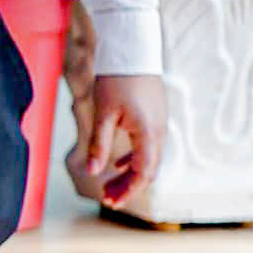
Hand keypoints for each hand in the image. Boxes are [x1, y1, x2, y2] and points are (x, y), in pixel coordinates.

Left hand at [83, 68, 166, 210]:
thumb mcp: (103, 114)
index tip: (111, 202)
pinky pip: (147, 147)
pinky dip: (133, 159)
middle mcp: (159, 132)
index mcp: (148, 133)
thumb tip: (93, 172)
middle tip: (106, 200)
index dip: (128, 191)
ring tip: (109, 187)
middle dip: (128, 187)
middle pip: (148, 170)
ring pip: (148, 159)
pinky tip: (117, 165)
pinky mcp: (154, 118)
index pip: (143, 173)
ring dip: (130, 175)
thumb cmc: (116, 79)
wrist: (133, 50)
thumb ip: (99, 145)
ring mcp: (159, 125)